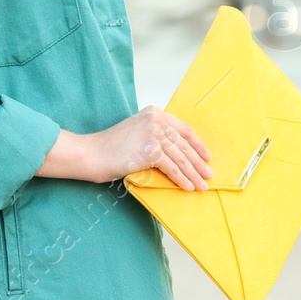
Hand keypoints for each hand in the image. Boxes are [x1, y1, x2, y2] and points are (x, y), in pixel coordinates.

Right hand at [89, 105, 213, 189]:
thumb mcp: (136, 132)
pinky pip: (172, 168)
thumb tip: (178, 153)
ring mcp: (153, 133)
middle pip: (184, 144)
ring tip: (202, 185)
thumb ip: (155, 135)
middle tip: (208, 174)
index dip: (197, 144)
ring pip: (181, 158)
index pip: (183, 128)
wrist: (91, 153)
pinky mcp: (150, 150)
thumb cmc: (111, 147)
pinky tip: (188, 187)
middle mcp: (156, 119)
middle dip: (199, 162)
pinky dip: (182, 179)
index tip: (206, 156)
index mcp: (154, 112)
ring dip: (194, 174)